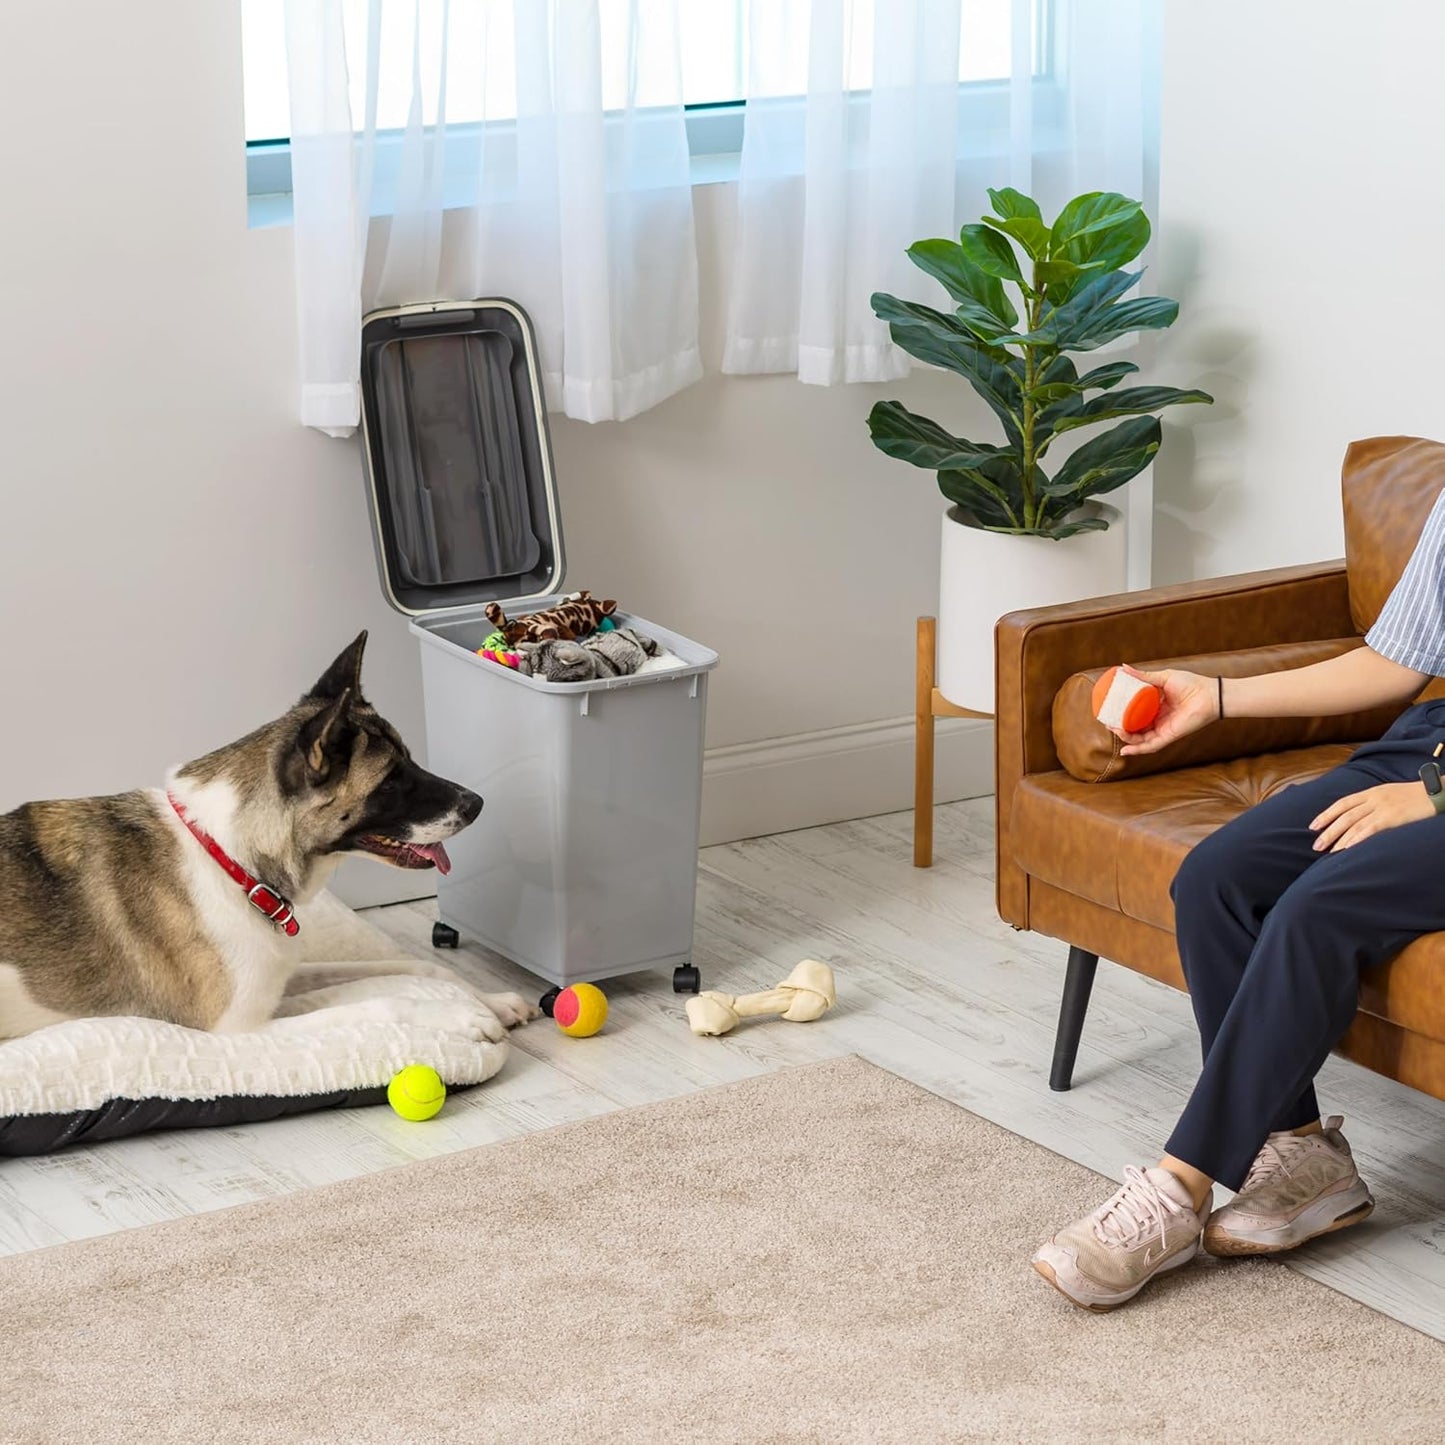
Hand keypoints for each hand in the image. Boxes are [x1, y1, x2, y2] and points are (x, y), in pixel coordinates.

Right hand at [1113, 665, 1220, 755]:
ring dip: (1126, 737)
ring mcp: (1163, 729)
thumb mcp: (1162, 677)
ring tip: (1114, 729)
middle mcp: (1159, 719)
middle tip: (1108, 721)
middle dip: (1120, 727)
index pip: (1136, 713)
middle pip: (1135, 727)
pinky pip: (1150, 746)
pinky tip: (1125, 750)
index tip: (1109, 710)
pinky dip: (1138, 750)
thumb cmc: (1191, 684)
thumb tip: (1123, 668)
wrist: (1210, 694)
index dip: (1122, 713)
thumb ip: (1143, 676)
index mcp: (1157, 706)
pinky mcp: (1169, 736)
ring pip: (1140, 739)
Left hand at [1310, 782, 1434, 851]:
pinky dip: (1356, 839)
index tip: (1314, 826)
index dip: (1326, 814)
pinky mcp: (1393, 817)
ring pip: (1354, 824)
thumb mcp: (1391, 794)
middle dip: (1328, 831)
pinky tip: (1347, 849)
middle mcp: (1374, 798)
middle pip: (1344, 816)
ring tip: (1328, 852)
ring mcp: (1383, 807)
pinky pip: (1370, 829)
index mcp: (1372, 791)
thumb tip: (1360, 817)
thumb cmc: (1417, 796)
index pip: (1343, 803)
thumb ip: (1374, 803)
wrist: (1438, 792)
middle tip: (1316, 845)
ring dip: (1339, 839)